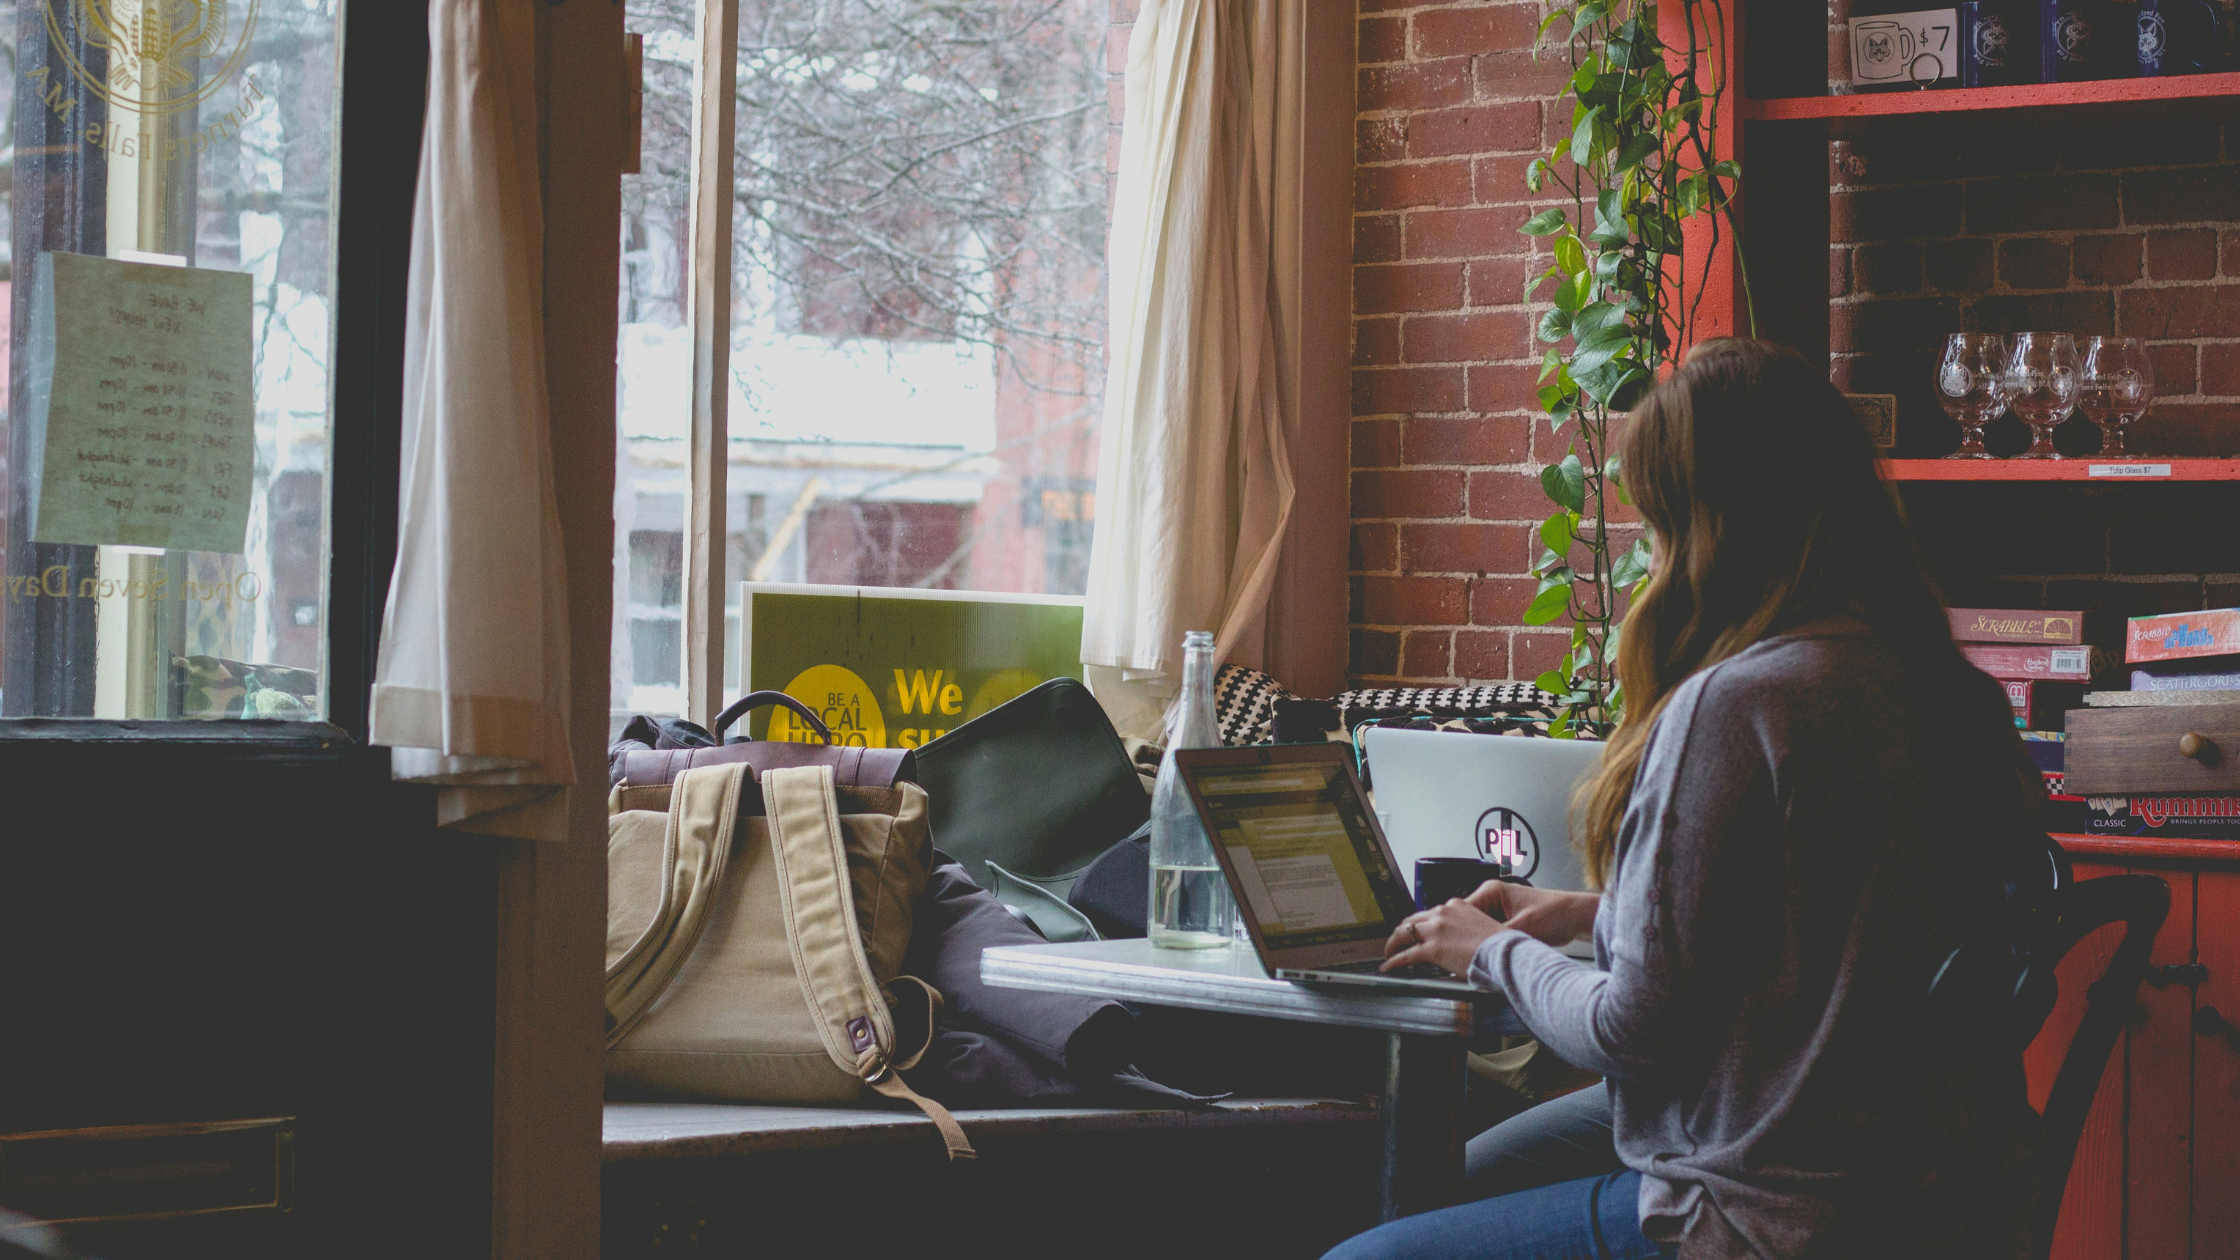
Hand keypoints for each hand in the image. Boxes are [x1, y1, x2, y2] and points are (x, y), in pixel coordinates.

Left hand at [1383, 899, 1506, 976]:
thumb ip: (1465, 928)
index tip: (1417, 931)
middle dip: (1403, 932)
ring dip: (1393, 944)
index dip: (1420, 924)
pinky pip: (1405, 955)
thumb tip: (1459, 941)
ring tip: (1389, 953)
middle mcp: (1442, 913)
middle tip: (1397, 942)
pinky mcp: (1431, 948)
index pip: (1430, 913)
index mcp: (1456, 906)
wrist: (1504, 952)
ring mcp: (1435, 930)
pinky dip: (1393, 961)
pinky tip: (1388, 966)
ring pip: (1404, 934)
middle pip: (1412, 920)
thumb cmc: (1500, 944)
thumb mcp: (1482, 925)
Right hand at [1466, 881, 1599, 947]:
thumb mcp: (1521, 929)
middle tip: (1471, 954)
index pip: (1461, 912)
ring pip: (1479, 931)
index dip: (1458, 931)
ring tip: (1486, 955)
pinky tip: (1495, 954)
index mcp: (1491, 891)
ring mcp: (1499, 911)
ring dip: (1483, 943)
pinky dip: (1492, 945)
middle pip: (1468, 922)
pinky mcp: (1507, 922)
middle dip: (1470, 939)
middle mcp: (1492, 899)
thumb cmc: (1555, 913)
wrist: (1577, 918)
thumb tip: (1475, 950)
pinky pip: (1490, 935)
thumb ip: (1495, 939)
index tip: (1456, 948)